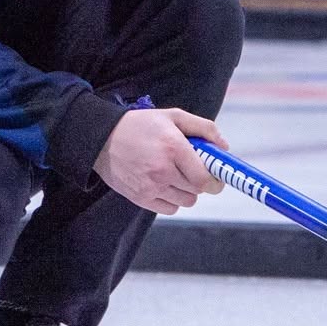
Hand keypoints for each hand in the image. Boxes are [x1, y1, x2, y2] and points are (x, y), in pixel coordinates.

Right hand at [93, 108, 226, 214]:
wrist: (102, 139)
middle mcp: (163, 170)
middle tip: (192, 169)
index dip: (215, 180)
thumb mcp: (173, 116)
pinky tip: (164, 184)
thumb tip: (224, 146)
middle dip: (200, 181)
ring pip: (186, 201)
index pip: (205, 178)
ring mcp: (150, 187)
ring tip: (175, 175)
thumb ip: (203, 128)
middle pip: (198, 190)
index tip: (216, 176)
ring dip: (186, 190)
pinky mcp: (141, 198)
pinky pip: (170, 209)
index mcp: (174, 147)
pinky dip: (172, 199)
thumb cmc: (140, 126)